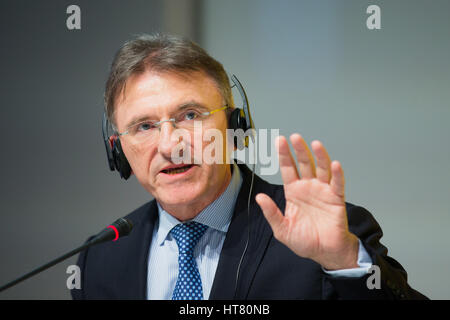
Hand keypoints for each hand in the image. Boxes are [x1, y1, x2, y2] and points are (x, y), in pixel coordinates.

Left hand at [255, 134, 358, 269]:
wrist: (325, 253)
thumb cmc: (304, 241)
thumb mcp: (282, 229)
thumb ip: (271, 213)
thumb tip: (259, 197)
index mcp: (293, 192)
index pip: (287, 169)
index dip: (284, 155)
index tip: (280, 141)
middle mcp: (308, 187)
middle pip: (303, 164)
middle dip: (299, 150)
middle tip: (295, 137)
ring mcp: (323, 191)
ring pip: (321, 169)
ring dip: (319, 156)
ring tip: (315, 144)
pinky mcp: (336, 199)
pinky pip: (337, 184)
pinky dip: (337, 174)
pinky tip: (334, 165)